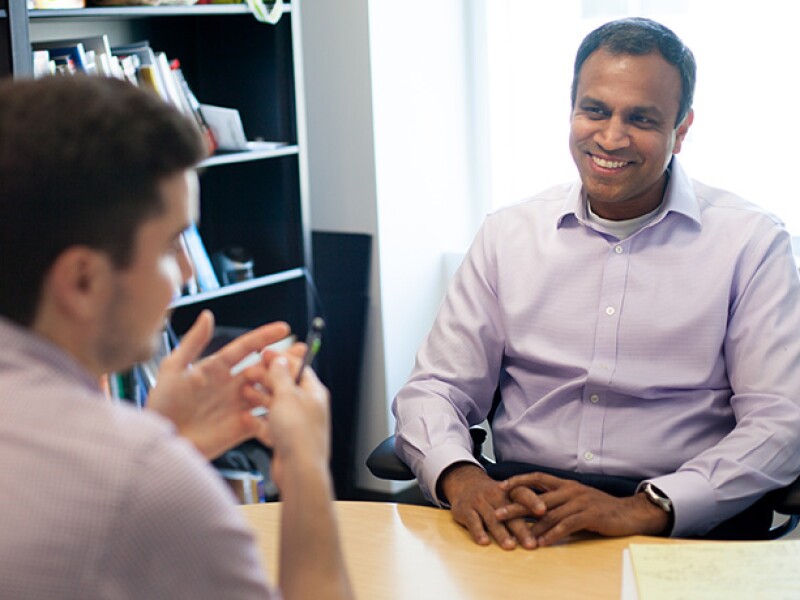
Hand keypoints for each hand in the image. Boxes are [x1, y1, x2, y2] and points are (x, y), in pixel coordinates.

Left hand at [146, 310, 292, 458]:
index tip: (284, 328)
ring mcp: (238, 406)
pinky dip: (277, 412)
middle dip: (283, 358)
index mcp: (216, 369)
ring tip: (298, 376)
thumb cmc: (162, 405)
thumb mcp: (173, 369)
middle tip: (301, 351)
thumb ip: (192, 342)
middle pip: (263, 368)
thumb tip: (207, 315)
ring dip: (283, 383)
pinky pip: (264, 418)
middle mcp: (230, 386)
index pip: (246, 348)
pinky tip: (289, 405)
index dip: (265, 337)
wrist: (161, 441)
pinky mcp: (242, 428)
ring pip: (268, 391)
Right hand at [247, 355, 330, 490]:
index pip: (298, 368)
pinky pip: (270, 426)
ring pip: (276, 406)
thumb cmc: (299, 433)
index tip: (264, 353)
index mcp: (314, 392)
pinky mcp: (286, 440)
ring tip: (244, 393)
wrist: (299, 470)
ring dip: (259, 398)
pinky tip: (246, 418)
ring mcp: (297, 424)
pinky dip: (258, 422)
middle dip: (266, 378)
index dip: (280, 358)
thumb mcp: (287, 395)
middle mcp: (307, 407)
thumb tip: (281, 359)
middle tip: (248, 373)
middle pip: (285, 386)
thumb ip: (281, 376)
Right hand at [439, 464, 544, 549]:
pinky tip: (484, 542)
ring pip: (492, 519)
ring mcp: (479, 502)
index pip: (522, 494)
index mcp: (508, 491)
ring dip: (501, 533)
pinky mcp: (465, 510)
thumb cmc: (494, 494)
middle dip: (521, 528)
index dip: (533, 501)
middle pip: (510, 512)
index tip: (544, 511)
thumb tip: (554, 519)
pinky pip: (472, 522)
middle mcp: (495, 495)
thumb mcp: (509, 494)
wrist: (464, 483)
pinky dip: (478, 532)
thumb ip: (528, 505)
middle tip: (532, 544)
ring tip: (510, 546)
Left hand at [494, 472, 669, 546]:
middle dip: (516, 506)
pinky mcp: (589, 515)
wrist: (628, 513)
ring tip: (517, 535)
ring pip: (550, 513)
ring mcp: (580, 501)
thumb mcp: (577, 500)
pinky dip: (553, 534)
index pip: (537, 477)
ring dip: (532, 526)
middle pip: (537, 497)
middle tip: (498, 513)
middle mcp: (570, 490)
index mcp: (565, 484)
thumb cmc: (600, 508)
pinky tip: (542, 542)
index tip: (500, 487)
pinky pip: (567, 525)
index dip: (518, 481)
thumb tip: (535, 511)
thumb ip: (558, 503)